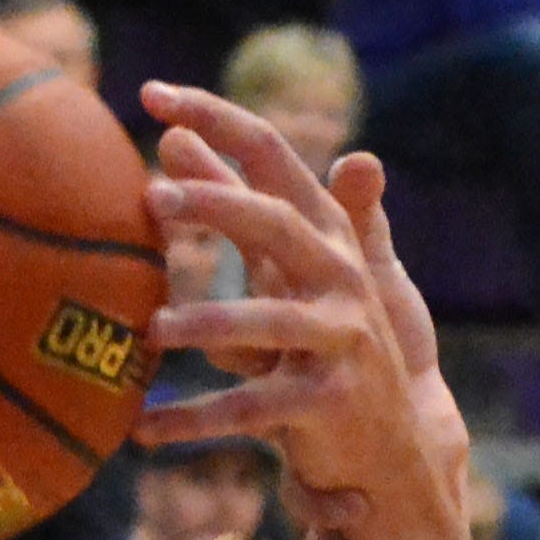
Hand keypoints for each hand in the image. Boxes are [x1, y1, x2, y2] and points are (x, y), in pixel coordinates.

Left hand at [139, 82, 465, 539]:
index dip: (217, 119)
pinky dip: (195, 422)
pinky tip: (144, 430)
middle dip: (216, 204)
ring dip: (204, 324)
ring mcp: (342, 341)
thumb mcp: (293, 274)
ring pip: (266, 322)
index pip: (273, 156)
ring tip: (149, 330)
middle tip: (151, 198)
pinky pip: (252, 410)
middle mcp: (342, 278)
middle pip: (278, 224)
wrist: (396, 444)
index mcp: (328, 235)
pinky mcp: (330, 403)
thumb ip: (236, 205)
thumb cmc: (337, 346)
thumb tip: (174, 137)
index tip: (154, 96)